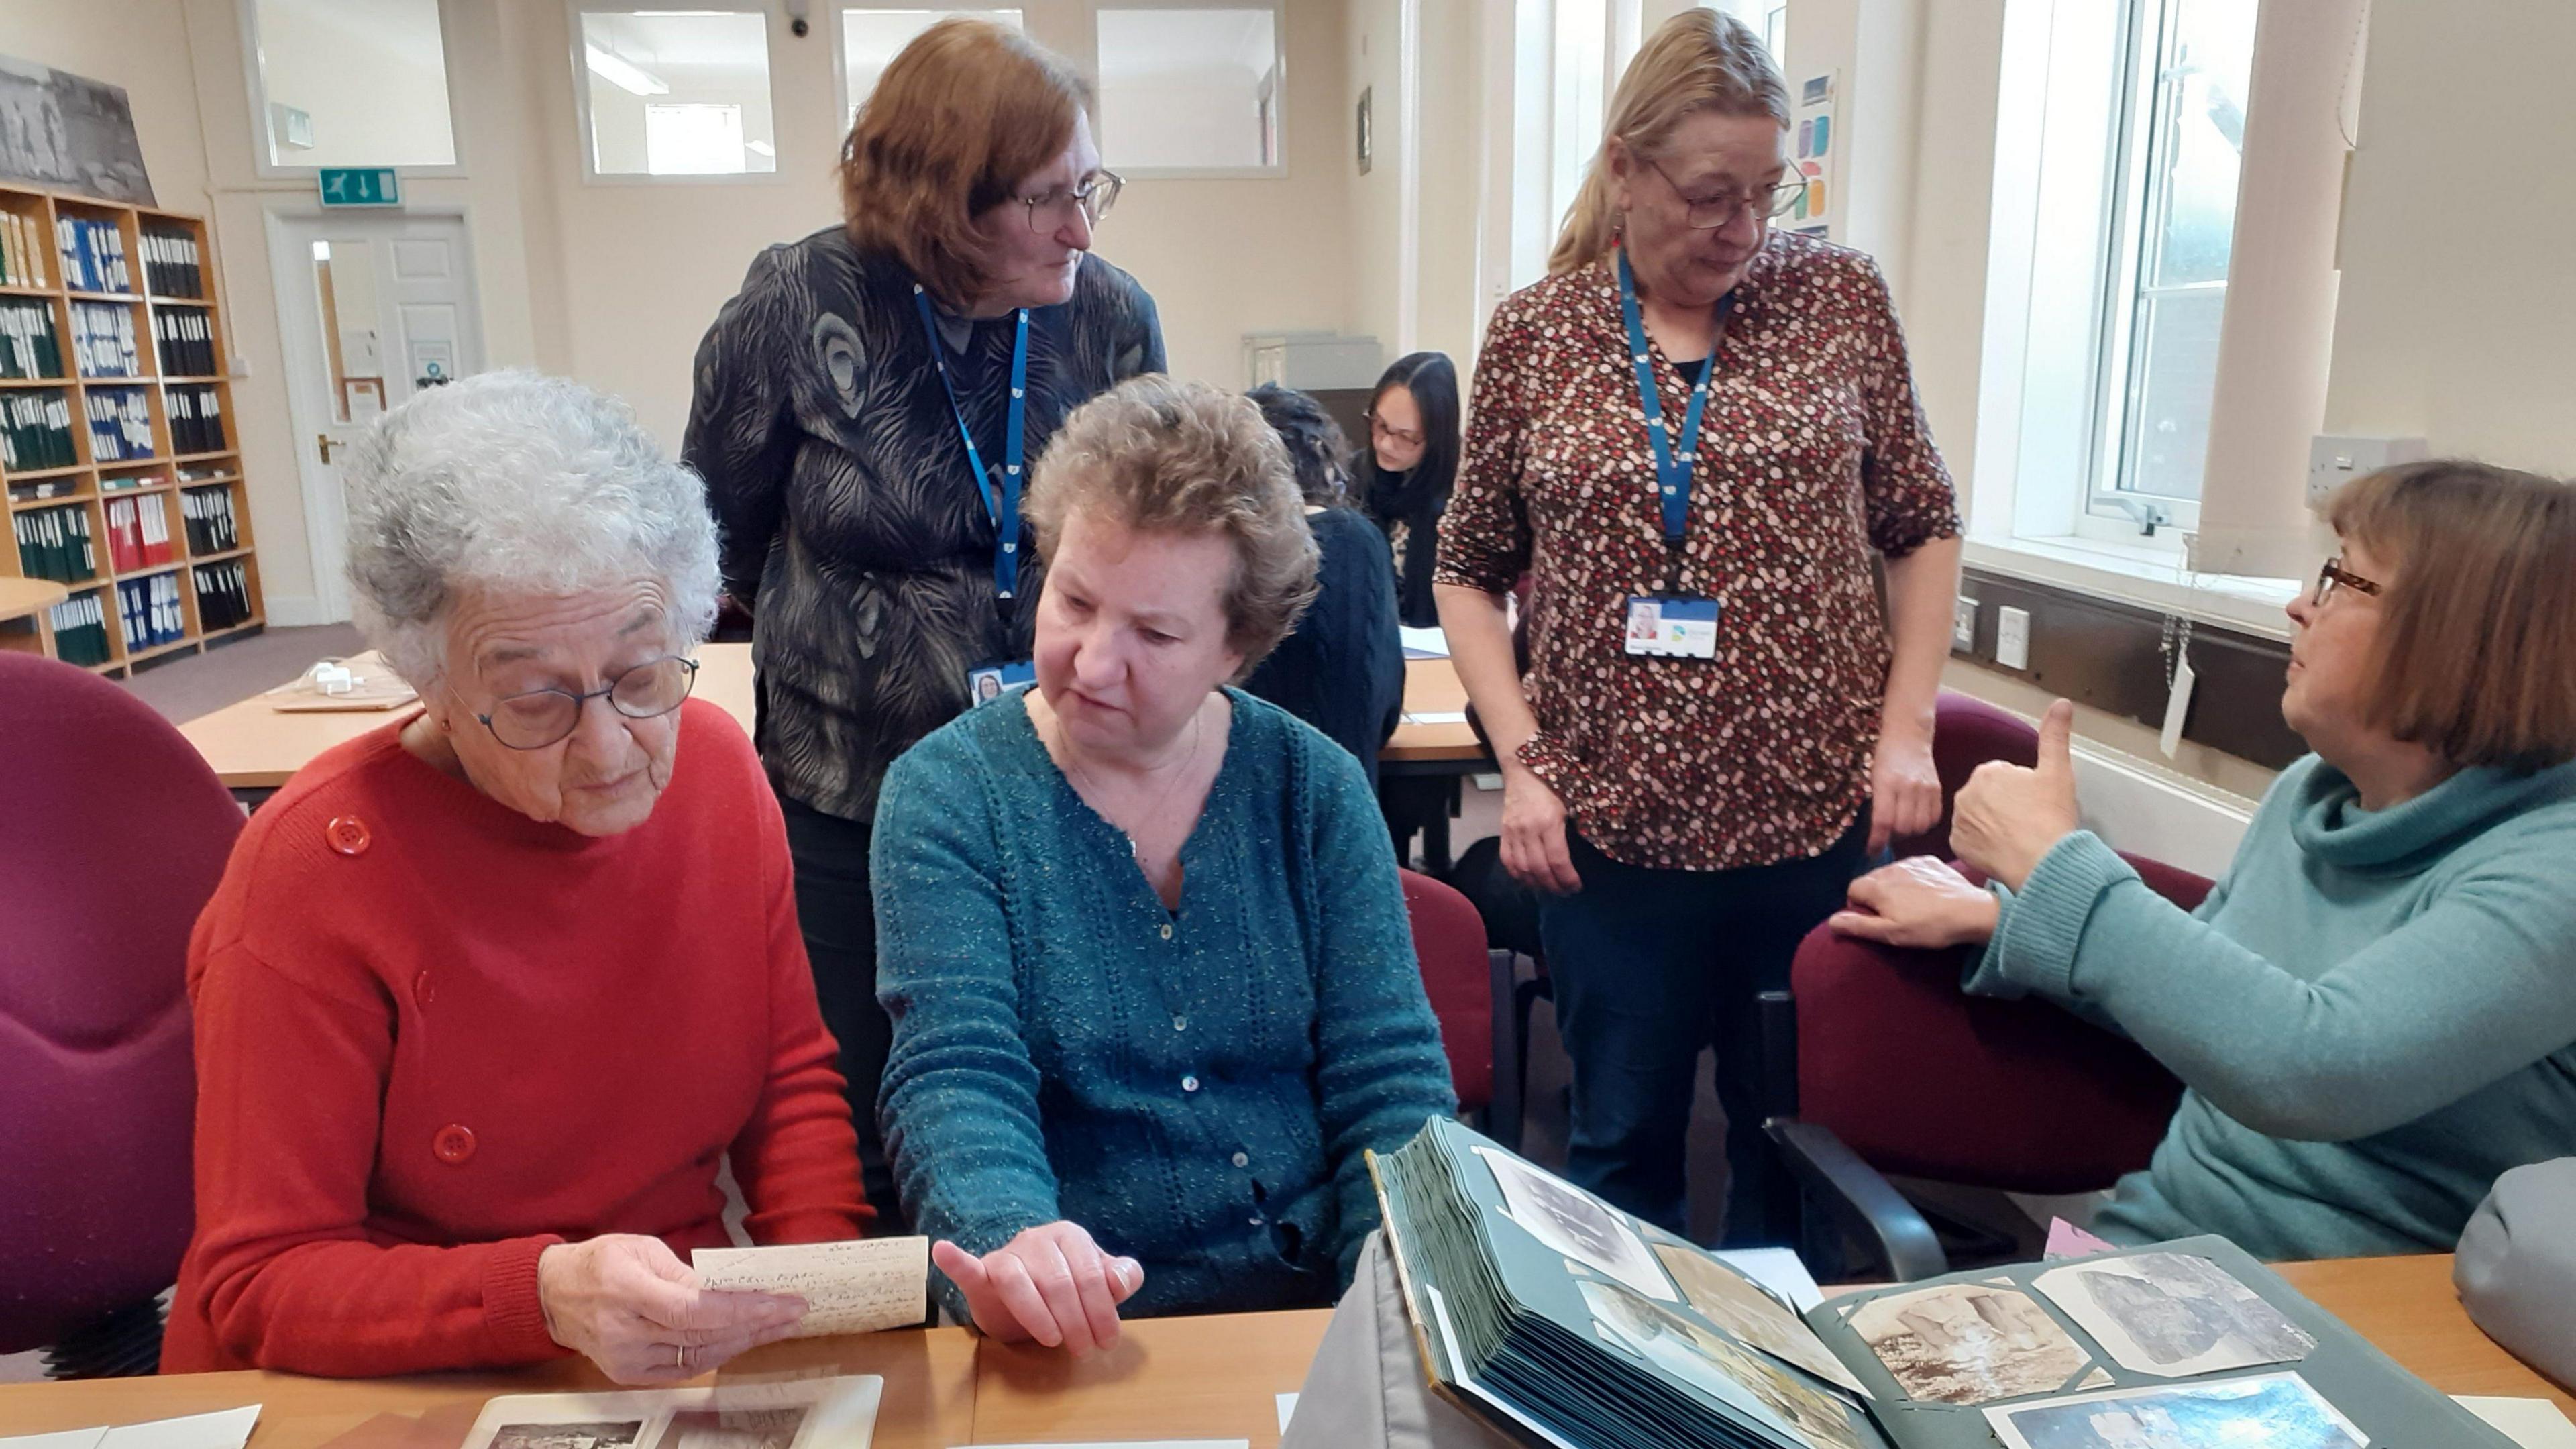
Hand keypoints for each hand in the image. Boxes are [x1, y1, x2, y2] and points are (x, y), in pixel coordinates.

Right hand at [536, 1235, 806, 1384]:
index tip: (781, 1302)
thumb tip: (727, 1287)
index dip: (742, 1310)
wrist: (552, 1296)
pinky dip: (718, 1353)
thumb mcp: (640, 1248)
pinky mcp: (628, 1373)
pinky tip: (743, 1339)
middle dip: (756, 1324)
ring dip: (744, 1341)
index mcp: (627, 1289)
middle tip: (793, 1312)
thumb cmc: (599, 1263)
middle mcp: (625, 1330)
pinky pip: (684, 1368)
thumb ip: (683, 1271)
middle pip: (704, 1335)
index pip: (694, 1309)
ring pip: (699, 1355)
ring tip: (777, 1325)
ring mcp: (626, 1358)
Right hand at [933, 1222, 1143, 1355]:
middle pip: (1058, 1281)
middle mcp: (1038, 1240)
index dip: (1101, 1310)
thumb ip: (1120, 1277)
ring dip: (1038, 1315)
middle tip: (1083, 1351)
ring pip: (1018, 1281)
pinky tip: (944, 1251)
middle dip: (1076, 1321)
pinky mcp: (982, 1273)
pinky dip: (955, 1260)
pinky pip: (968, 1266)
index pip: (1091, 1273)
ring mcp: (1007, 1255)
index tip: (1106, 1342)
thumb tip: (1123, 1279)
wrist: (1028, 1293)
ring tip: (1052, 1340)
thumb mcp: (1099, 1282)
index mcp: (1071, 1236)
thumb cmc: (1069, 1287)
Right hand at [1498, 765, 1581, 894]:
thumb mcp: (1572, 803)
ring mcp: (1513, 831)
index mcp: (1549, 821)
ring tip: (1549, 888)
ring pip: (1522, 868)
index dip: (1567, 878)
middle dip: (1554, 885)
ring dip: (1536, 884)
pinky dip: (1517, 874)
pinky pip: (1507, 860)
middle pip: (1540, 868)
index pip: (1558, 860)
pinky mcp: (1503, 831)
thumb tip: (1586, 851)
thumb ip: (1576, 827)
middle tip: (1565, 891)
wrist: (1524, 769)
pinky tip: (1529, 879)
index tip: (1576, 886)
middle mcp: (1529, 829)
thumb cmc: (1554, 784)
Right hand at [1830, 857, 2000, 948]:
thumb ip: (1858, 925)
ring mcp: (1911, 862)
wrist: (1971, 911)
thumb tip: (1832, 921)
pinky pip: (1911, 869)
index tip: (1877, 921)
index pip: (1852, 890)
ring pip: (1891, 874)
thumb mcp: (1890, 933)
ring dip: (1894, 887)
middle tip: (1896, 916)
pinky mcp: (1930, 861)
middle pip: (1871, 881)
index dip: (1859, 908)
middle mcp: (1890, 868)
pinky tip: (1927, 895)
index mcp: (1876, 886)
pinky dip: (1913, 880)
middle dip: (1877, 897)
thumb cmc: (1928, 926)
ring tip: (1913, 906)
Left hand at [1867, 726, 1941, 854]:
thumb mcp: (1873, 778)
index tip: (1872, 851)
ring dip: (1909, 831)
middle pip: (1903, 827)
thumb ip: (1878, 805)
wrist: (1908, 737)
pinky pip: (1934, 819)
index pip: (1883, 821)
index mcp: (1886, 783)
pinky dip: (1924, 824)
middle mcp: (1908, 787)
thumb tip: (1879, 835)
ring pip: (1920, 826)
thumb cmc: (1885, 758)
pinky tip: (1916, 817)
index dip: (1877, 841)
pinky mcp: (1938, 789)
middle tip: (1887, 831)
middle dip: (1893, 835)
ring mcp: (1926, 788)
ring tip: (1902, 823)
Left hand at [1951, 699, 2082, 890]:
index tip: (2035, 805)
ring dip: (1993, 824)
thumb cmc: (2051, 818)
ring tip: (2018, 836)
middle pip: (1987, 797)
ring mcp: (1959, 821)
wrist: (2043, 861)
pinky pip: (1970, 841)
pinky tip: (2003, 849)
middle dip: (2005, 806)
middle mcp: (1965, 794)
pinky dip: (1983, 845)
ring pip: (1977, 818)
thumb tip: (2062, 703)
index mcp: (1987, 773)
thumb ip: (2055, 735)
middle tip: (2028, 821)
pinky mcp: (1958, 846)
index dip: (2023, 791)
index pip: (2003, 777)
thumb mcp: (2058, 771)